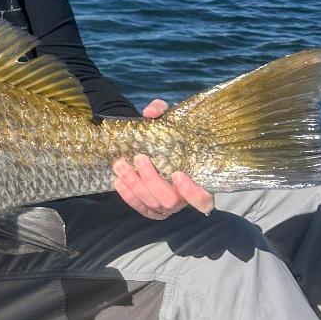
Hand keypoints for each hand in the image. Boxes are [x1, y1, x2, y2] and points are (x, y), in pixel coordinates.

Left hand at [111, 99, 214, 218]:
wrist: (157, 143)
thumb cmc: (171, 133)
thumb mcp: (170, 118)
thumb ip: (162, 110)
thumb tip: (150, 113)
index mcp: (199, 182)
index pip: (203, 199)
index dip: (191, 192)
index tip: (176, 173)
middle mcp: (185, 198)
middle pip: (170, 200)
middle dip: (151, 180)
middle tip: (139, 158)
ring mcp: (169, 206)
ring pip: (153, 204)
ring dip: (134, 185)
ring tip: (120, 165)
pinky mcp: (153, 209)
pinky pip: (141, 208)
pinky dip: (128, 196)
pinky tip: (118, 181)